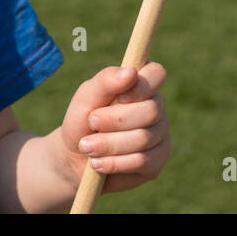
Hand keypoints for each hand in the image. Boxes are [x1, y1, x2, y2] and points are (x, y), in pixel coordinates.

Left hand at [58, 63, 169, 194]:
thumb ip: (105, 81)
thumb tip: (131, 72)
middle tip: (91, 123)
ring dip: (109, 144)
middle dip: (115, 120)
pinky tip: (98, 163)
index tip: (119, 97)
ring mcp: (160, 135)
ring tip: (87, 147)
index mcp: (142, 84)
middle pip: (151, 111)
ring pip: (144, 138)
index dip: (141, 86)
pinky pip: (143, 161)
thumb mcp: (86, 97)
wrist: (75, 157)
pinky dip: (115, 163)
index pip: (157, 74)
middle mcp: (157, 107)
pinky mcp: (157, 161)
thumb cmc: (83, 120)